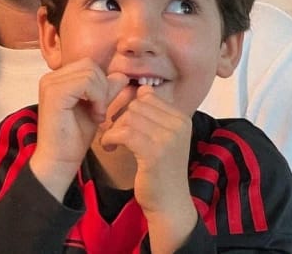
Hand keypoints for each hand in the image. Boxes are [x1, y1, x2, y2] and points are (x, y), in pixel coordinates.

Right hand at [29, 59, 128, 200]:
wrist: (60, 160)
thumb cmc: (74, 138)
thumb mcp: (95, 109)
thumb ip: (106, 91)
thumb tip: (122, 75)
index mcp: (57, 80)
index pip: (89, 65)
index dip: (102, 83)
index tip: (100, 107)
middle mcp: (50, 77)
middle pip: (90, 65)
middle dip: (103, 87)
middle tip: (100, 112)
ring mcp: (50, 84)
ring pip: (90, 72)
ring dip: (101, 94)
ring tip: (97, 115)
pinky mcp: (55, 93)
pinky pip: (87, 82)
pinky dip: (98, 98)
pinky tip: (96, 116)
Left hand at [99, 86, 197, 251]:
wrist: (169, 203)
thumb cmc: (160, 170)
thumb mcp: (162, 137)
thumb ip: (153, 113)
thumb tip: (142, 88)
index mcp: (182, 118)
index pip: (147, 97)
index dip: (129, 109)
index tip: (123, 125)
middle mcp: (178, 125)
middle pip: (135, 106)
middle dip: (120, 119)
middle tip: (115, 135)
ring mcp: (168, 138)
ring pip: (128, 118)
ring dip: (113, 130)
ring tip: (112, 143)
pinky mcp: (154, 152)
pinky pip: (123, 132)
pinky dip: (110, 138)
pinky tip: (110, 148)